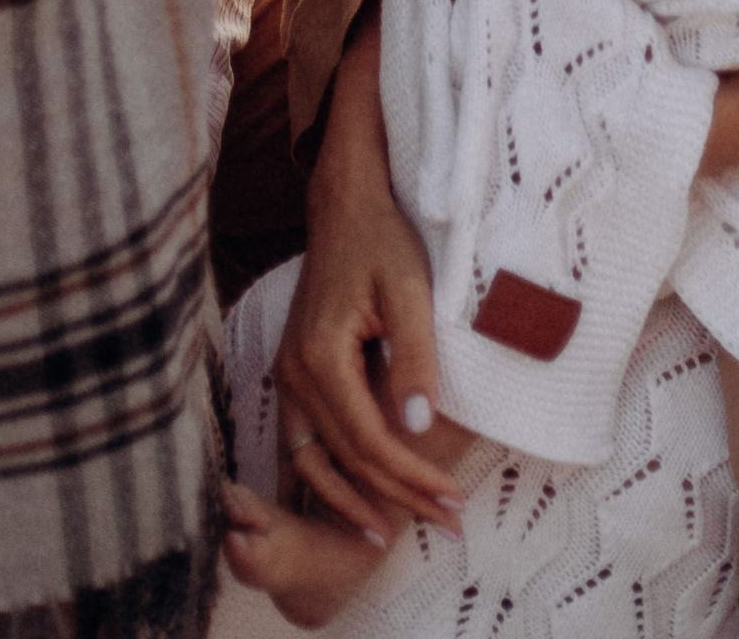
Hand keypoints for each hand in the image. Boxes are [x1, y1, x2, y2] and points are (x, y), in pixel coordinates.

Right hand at [271, 17, 463, 538]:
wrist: (345, 204)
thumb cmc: (382, 239)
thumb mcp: (409, 290)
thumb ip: (414, 358)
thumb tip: (417, 429)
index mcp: (320, 355)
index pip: (369, 441)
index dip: (411, 478)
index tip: (451, 501)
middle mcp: (293, 373)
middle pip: (344, 459)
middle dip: (395, 497)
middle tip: (445, 523)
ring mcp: (286, 374)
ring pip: (312, 461)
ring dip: (353, 500)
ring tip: (392, 534)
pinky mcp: (293, 372)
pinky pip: (302, 442)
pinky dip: (326, 477)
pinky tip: (352, 500)